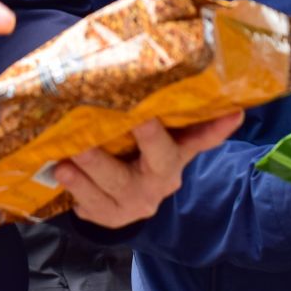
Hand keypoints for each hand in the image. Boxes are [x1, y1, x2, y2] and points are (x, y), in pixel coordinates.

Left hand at [53, 114, 241, 228]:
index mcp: (177, 155)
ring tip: (65, 160)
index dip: (217, 128)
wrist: (125, 199)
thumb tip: (191, 73)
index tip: (233, 112)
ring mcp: (134, 203)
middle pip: (153, 162)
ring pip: (111, 188)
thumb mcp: (159, 139)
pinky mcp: (108, 217)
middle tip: (119, 128)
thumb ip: (169, 115)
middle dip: (143, 141)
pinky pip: (89, 206)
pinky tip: (57, 173)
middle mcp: (161, 182)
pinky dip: (73, 190)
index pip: (200, 139)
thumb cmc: (139, 154)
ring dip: (87, 174)